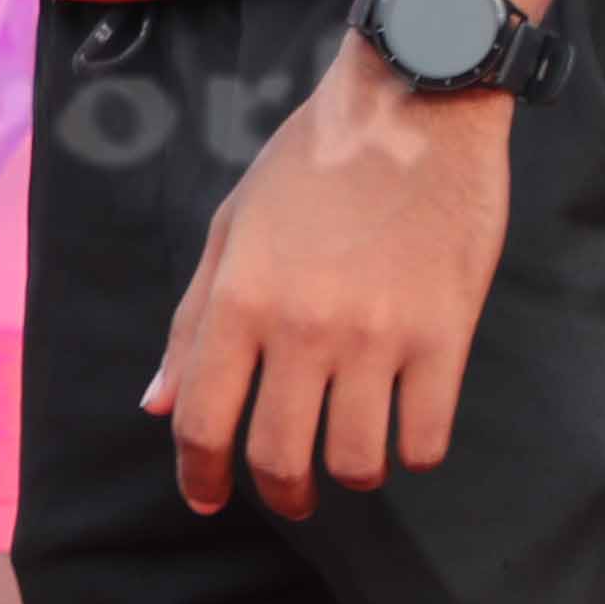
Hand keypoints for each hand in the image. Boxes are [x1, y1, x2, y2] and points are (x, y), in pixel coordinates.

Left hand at [147, 41, 509, 518]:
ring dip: (349, 474)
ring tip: (351, 460)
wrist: (415, 104)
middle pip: (279, 456)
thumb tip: (158, 406)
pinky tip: (407, 430)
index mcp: (241, 298)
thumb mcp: (232, 227)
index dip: (199, 474)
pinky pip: (426, 437)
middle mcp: (303, 326)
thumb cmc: (312, 162)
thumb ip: (193, 321)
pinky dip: (413, 451)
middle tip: (293, 495)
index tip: (207, 498)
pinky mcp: (446, 335)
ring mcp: (378, 335)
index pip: (203, 420)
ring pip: (357, 460)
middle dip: (281, 493)